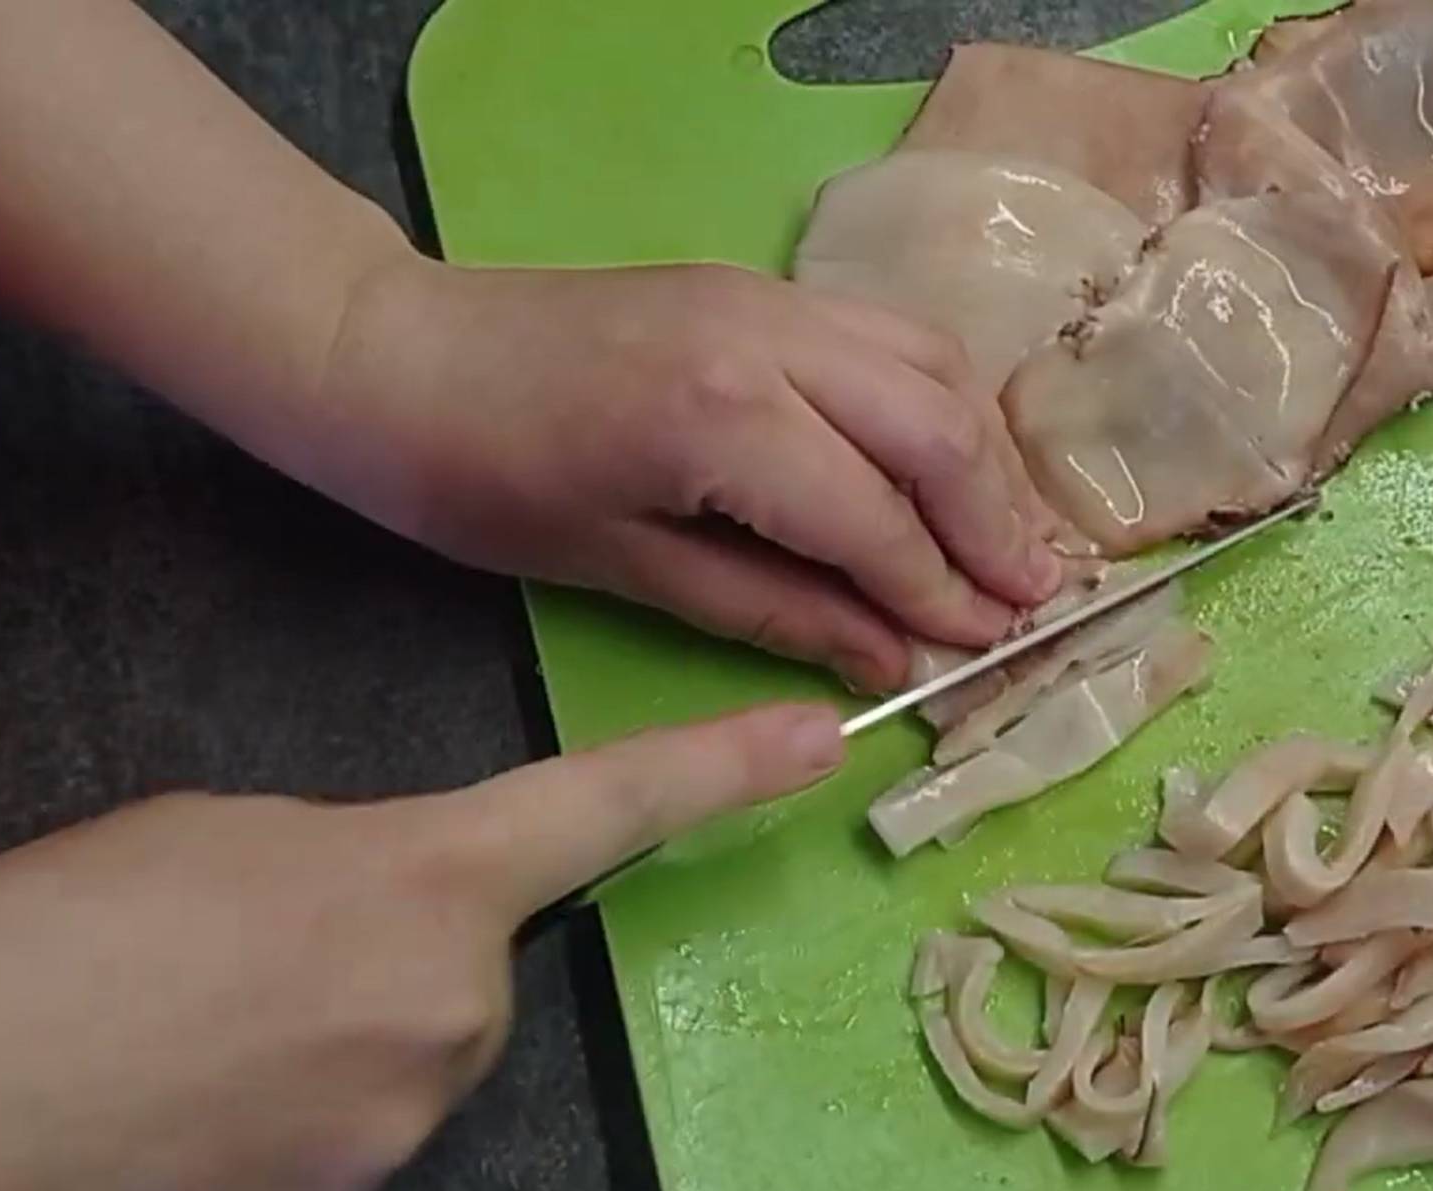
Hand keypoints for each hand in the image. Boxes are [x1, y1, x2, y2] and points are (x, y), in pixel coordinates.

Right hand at [0, 702, 843, 1190]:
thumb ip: (348, 869)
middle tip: (235, 975)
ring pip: (391, 1086)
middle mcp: (452, 1014)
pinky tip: (172, 1129)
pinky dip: (264, 1150)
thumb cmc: (65, 933)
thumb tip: (372, 934)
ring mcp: (398, 1138)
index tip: (818, 739)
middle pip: (458, 988)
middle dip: (380, 978)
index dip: (720, 766)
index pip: (603, 808)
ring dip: (316, 1067)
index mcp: (426, 881)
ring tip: (179, 1053)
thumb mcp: (224, 836)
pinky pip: (325, 1171)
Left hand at [301, 258, 1064, 690]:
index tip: (989, 651)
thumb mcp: (627, 570)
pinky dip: (942, 403)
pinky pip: (892, 336)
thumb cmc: (483, 483)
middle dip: (996, 525)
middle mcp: (769, 337)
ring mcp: (772, 295)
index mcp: (720, 420)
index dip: (940, 594)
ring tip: (1012, 542)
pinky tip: (953, 465)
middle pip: (935, 429)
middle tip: (1038, 602)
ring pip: (932, 366)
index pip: (876, 518)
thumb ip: (776, 610)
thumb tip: (891, 663)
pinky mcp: (764, 285)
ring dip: (986, 458)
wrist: (394, 352)